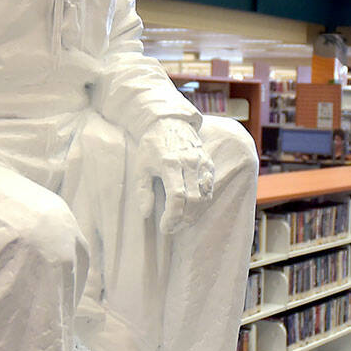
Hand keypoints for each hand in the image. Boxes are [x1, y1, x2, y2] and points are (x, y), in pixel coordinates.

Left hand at [135, 118, 212, 233]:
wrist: (169, 122)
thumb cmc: (152, 146)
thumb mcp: (141, 167)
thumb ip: (143, 191)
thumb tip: (146, 213)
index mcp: (169, 163)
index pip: (176, 196)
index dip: (172, 217)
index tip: (165, 227)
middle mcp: (189, 162)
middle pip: (192, 200)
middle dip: (182, 220)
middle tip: (171, 227)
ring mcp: (201, 162)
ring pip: (204, 196)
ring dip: (194, 215)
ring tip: (181, 222)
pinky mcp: (208, 163)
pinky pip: (209, 189)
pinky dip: (202, 203)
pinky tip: (192, 210)